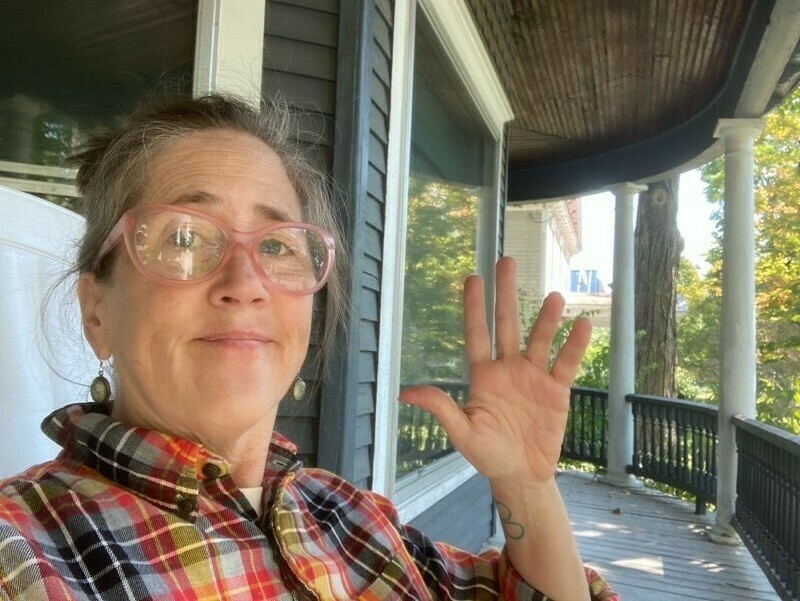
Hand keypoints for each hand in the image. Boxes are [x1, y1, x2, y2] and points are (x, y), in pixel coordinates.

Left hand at [398, 257, 591, 483]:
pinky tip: (581, 325)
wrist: (522, 475)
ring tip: (553, 297)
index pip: (477, 334)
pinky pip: (565, 364)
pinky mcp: (556, 390)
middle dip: (505, 295)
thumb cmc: (488, 454)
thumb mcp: (462, 433)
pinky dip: (573, 345)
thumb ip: (441, 408)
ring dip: (546, 319)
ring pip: (539, 340)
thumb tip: (405, 393)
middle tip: (506, 262)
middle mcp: (508, 369)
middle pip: (506, 324)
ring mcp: (533, 377)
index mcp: (483, 376)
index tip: (472, 279)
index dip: (474, 308)